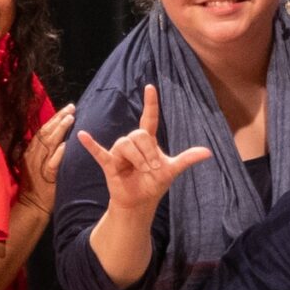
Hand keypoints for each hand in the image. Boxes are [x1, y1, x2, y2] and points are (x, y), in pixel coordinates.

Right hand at [17, 103, 75, 217]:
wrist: (32, 204)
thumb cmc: (36, 184)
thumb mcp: (35, 164)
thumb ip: (43, 151)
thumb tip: (56, 136)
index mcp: (31, 151)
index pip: (43, 130)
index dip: (54, 119)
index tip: (66, 110)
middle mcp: (34, 155)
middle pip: (46, 133)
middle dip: (59, 119)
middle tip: (72, 108)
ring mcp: (39, 165)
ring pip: (49, 143)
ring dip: (60, 130)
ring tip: (70, 119)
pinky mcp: (47, 176)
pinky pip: (53, 163)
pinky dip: (59, 153)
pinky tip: (67, 145)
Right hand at [78, 84, 213, 213]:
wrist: (140, 202)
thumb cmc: (154, 184)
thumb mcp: (172, 170)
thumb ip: (187, 159)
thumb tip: (208, 152)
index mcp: (148, 141)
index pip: (149, 117)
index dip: (150, 103)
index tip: (150, 87)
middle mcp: (132, 143)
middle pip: (138, 135)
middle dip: (148, 152)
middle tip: (152, 168)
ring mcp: (119, 152)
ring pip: (125, 143)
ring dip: (137, 159)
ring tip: (141, 171)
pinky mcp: (109, 163)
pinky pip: (99, 152)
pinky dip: (91, 145)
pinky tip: (82, 136)